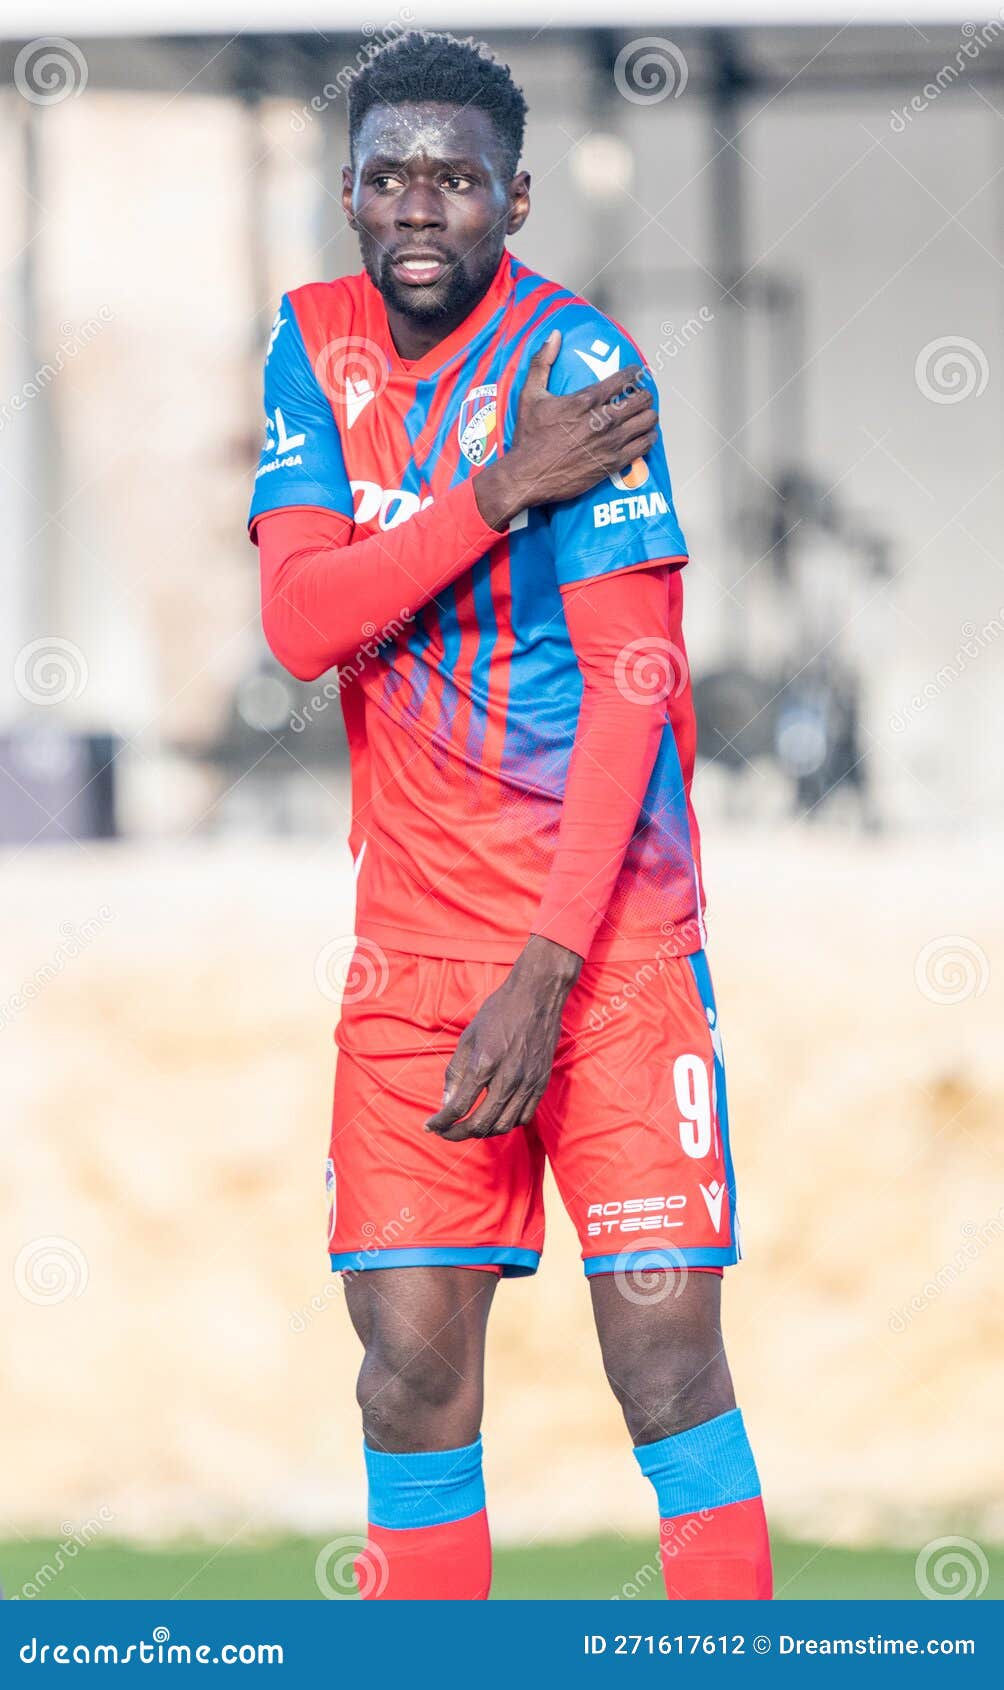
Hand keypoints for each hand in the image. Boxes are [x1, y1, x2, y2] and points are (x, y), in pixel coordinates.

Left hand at [425, 935, 582, 1141]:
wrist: (537, 996)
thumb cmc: (498, 1012)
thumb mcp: (469, 1037)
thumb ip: (456, 1072)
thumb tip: (446, 1103)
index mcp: (484, 1063)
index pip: (459, 1107)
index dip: (441, 1122)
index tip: (430, 1126)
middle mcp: (507, 1077)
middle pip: (480, 1123)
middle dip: (457, 1134)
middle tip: (445, 1132)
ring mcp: (527, 1082)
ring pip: (502, 1126)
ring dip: (482, 1133)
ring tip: (468, 1127)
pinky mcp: (541, 1083)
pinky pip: (523, 1117)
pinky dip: (505, 1124)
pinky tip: (494, 1118)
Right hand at [473, 330, 657, 530]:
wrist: (528, 476)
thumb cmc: (528, 437)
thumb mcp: (529, 395)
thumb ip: (542, 362)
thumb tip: (554, 335)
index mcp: (585, 401)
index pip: (624, 379)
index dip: (635, 373)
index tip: (635, 374)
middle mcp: (602, 421)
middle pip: (641, 400)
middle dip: (644, 395)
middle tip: (640, 396)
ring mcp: (610, 443)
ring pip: (647, 422)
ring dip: (649, 416)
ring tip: (645, 415)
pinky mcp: (612, 464)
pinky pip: (643, 447)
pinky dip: (648, 438)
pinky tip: (645, 436)